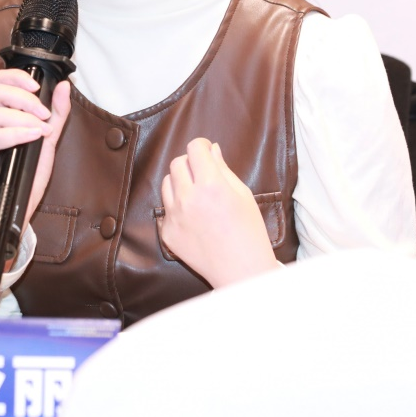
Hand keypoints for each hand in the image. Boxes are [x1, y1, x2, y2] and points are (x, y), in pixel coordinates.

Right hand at [0, 69, 71, 252]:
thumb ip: (57, 112)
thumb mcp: (46, 138)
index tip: (38, 88)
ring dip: (23, 118)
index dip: (17, 78)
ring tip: (41, 129)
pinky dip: (16, 134)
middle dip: (26, 100)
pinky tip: (32, 136)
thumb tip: (63, 86)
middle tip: (45, 114)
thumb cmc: (27, 171)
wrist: (18, 205)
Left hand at [159, 137, 279, 287]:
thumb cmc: (249, 232)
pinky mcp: (168, 233)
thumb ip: (224, 169)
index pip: (194, 149)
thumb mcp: (243, 195)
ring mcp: (175, 217)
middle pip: (177, 163)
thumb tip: (212, 149)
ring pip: (166, 183)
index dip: (201, 146)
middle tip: (202, 172)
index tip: (205, 150)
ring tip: (197, 193)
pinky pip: (166, 209)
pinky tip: (193, 217)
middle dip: (190, 162)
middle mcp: (189, 199)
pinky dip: (177, 207)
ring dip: (179, 182)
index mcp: (211, 186)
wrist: (241, 271)